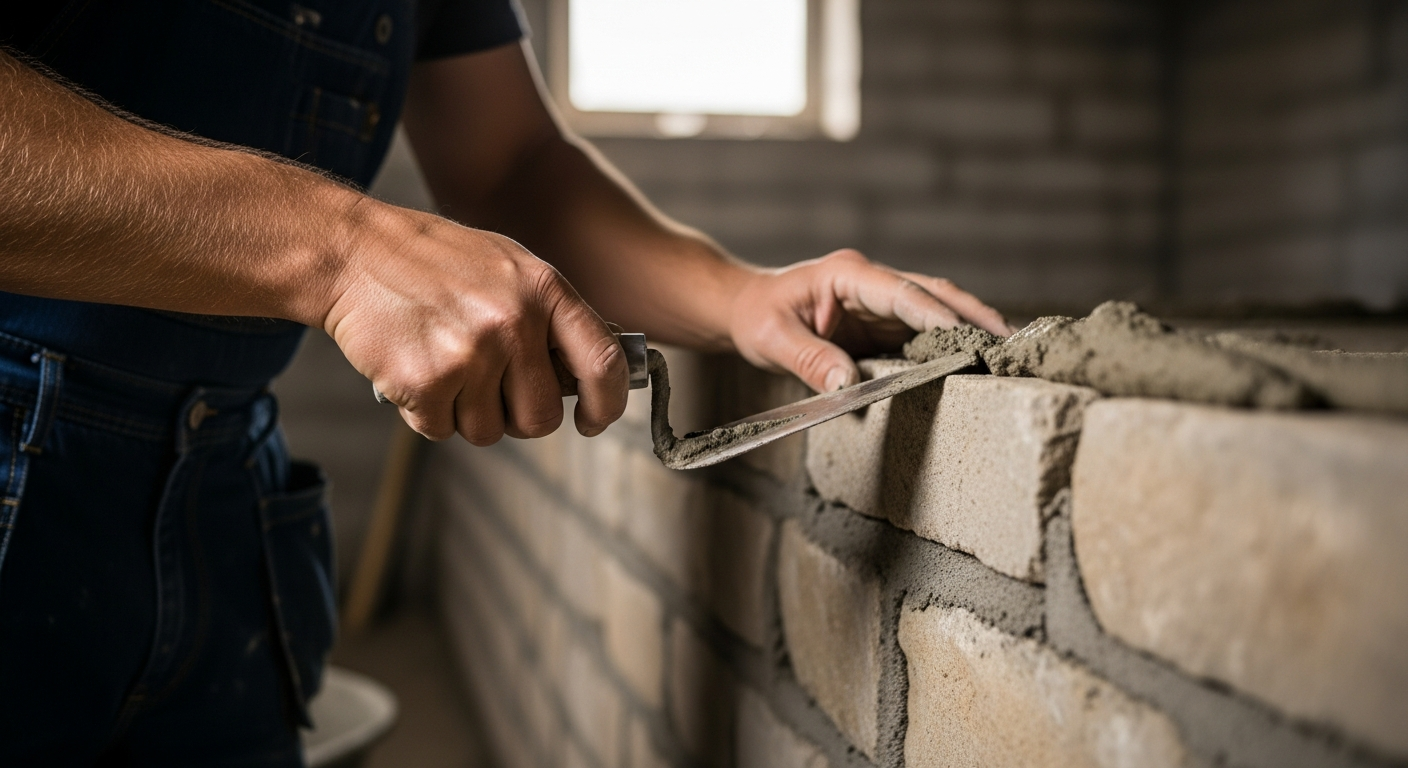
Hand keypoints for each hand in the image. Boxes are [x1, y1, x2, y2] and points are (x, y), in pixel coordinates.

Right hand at [322, 200, 628, 442]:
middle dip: (517, 417)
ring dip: (466, 414)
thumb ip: (553, 316)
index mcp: (545, 290)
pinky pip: (442, 431)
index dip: (605, 404)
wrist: (355, 253)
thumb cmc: (436, 264)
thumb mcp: (510, 268)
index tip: (591, 419)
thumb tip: (589, 375)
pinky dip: (427, 413)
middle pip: (541, 418)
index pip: (603, 363)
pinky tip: (414, 369)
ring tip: (444, 364)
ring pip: (489, 431)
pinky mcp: (425, 383)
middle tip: (489, 389)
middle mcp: (514, 323)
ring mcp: (470, 355)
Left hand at [728, 249, 1011, 392]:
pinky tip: (973, 361)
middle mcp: (870, 281)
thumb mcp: (773, 339)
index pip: (902, 293)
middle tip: (1010, 342)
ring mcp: (879, 300)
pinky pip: (922, 329)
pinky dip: (949, 342)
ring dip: (969, 328)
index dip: (936, 314)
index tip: (967, 336)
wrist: (746, 309)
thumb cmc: (757, 317)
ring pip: (936, 308)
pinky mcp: (882, 321)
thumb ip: (809, 360)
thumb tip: (846, 384)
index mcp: (847, 273)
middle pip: (933, 293)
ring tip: (1006, 353)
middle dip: (973, 315)